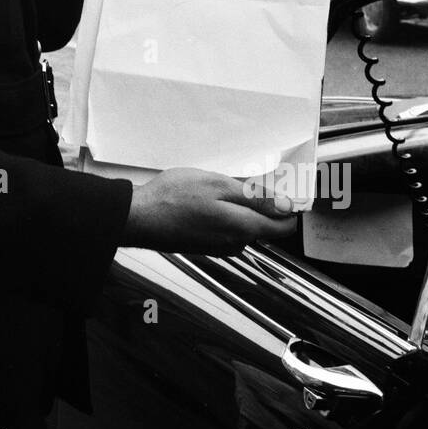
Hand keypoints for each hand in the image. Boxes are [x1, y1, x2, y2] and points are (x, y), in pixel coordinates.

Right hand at [122, 167, 296, 254]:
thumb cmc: (173, 198)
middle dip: (260, 205)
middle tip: (240, 181)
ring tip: (215, 189)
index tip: (281, 188)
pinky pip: (226, 230)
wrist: (139, 218)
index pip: (284, 226)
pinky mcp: (206, 246)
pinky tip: (204, 202)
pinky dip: (222, 215)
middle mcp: (235, 243)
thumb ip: (255, 198)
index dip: (288, 207)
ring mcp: (220, 247)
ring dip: (238, 209)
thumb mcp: (218, 186)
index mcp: (243, 227)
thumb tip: (286, 206)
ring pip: (244, 227)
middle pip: (265, 226)